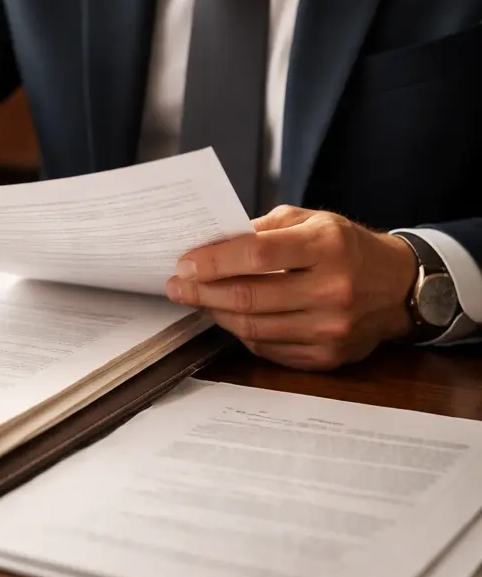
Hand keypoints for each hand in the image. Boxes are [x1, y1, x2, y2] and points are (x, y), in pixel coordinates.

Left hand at [165, 206, 418, 370]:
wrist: (400, 287)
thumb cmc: (347, 248)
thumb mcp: (312, 220)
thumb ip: (262, 229)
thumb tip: (212, 245)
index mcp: (327, 247)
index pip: (257, 256)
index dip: (214, 261)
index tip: (184, 263)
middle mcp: (333, 290)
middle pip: (249, 297)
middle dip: (202, 292)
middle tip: (176, 286)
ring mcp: (332, 328)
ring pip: (253, 328)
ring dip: (216, 314)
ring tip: (197, 300)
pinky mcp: (328, 356)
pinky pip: (268, 349)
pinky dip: (242, 333)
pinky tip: (228, 317)